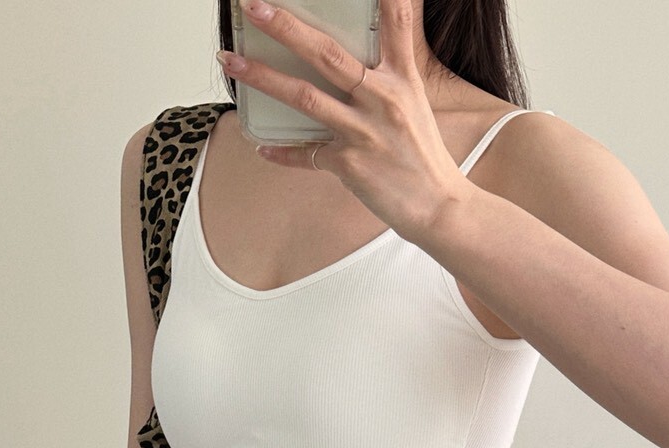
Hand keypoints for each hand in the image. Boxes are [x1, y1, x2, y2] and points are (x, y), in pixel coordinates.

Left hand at [217, 0, 467, 242]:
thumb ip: (390, 72)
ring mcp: (362, 132)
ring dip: (263, 77)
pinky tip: (261, 145)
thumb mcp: (414, 102)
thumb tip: (360, 55)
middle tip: (254, 6)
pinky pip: (306, 155)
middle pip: (327, 54)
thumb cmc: (422, 155)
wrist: (438, 206)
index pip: (395, 23)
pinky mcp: (349, 165)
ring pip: (304, 97)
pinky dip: (282, 152)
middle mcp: (381, 99)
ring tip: (231, 60)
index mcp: (401, 79)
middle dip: (287, 27)